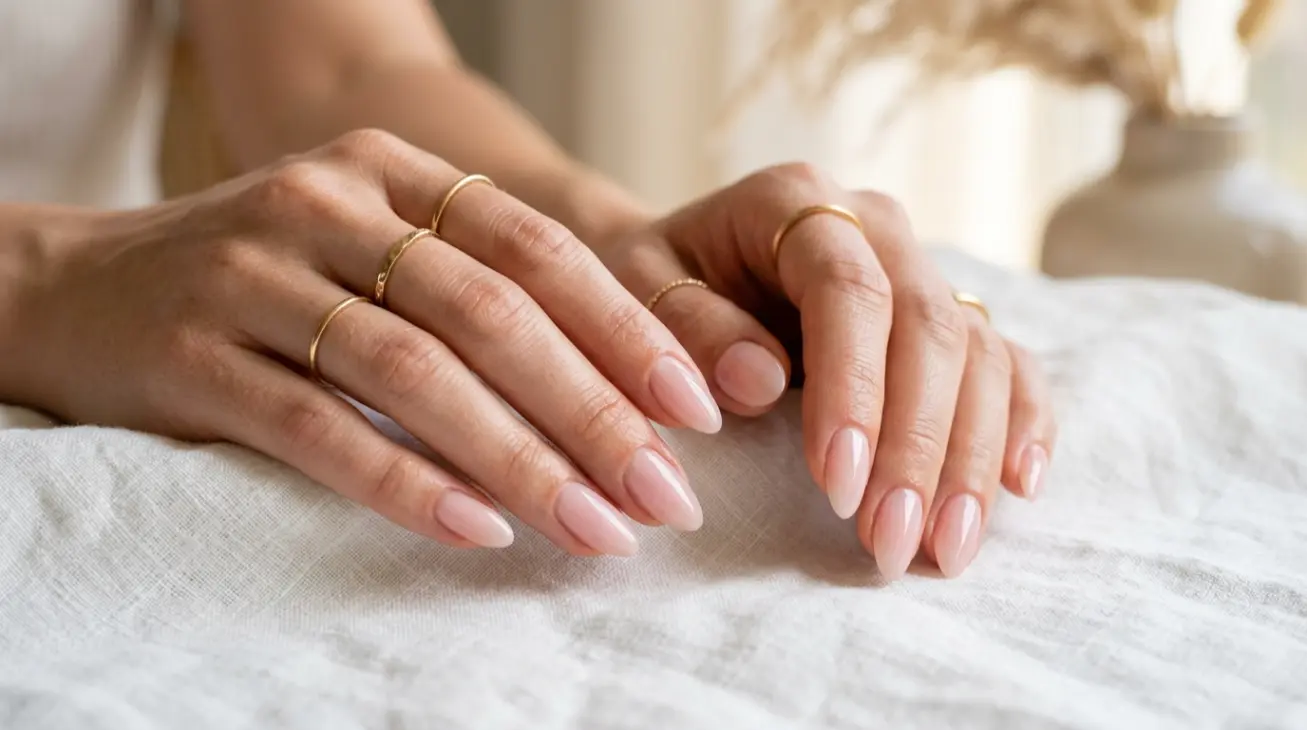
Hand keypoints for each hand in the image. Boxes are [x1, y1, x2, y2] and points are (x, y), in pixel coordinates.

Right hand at [4, 130, 725, 555]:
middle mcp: (328, 207)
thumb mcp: (371, 250)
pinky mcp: (194, 355)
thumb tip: (623, 388)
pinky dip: (401, 481)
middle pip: (491, 312)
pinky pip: (316, 426)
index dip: (626, 330)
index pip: (536, 249)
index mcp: (392, 174)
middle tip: (666, 494)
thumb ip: (473, 289)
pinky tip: (474, 528)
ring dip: (520, 458)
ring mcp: (255, 274)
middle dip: (594, 410)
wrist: (77, 288)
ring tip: (594, 528)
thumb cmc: (265, 282)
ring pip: (414, 371)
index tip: (698, 411)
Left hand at [599, 163, 1057, 578]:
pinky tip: (1020, 488)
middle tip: (889, 544)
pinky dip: (1022, 422)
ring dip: (968, 459)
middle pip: (929, 328)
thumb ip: (688, 326)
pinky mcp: (947, 316)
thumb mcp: (635, 290)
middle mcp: (875, 225)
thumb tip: (763, 381)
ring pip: (979, 353)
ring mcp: (920, 268)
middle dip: (916, 447)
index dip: (854, 393)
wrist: (678, 263)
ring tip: (941, 552)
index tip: (837, 489)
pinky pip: (1009, 361)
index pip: (849, 293)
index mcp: (794, 201)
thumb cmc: (650, 282)